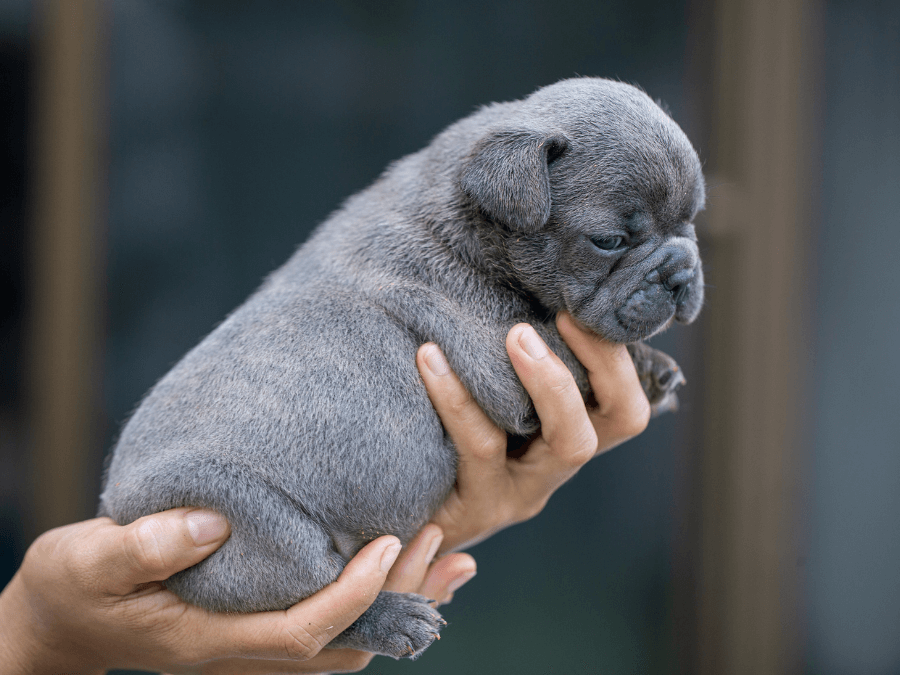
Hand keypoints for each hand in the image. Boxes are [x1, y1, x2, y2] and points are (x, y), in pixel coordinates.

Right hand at [0, 509, 473, 674]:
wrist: (68, 620)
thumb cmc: (75, 589)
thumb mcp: (88, 562)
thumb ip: (143, 545)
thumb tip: (214, 521)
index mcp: (212, 641)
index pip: (303, 631)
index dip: (353, 594)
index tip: (390, 542)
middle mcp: (246, 652)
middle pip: (345, 643)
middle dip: (400, 597)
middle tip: (441, 537)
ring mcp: (257, 645)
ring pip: (350, 641)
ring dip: (403, 603)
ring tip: (454, 558)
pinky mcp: (263, 624)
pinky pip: (337, 625)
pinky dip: (381, 602)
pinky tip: (409, 567)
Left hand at [417, 311, 649, 552]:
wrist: (384, 519)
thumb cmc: (432, 443)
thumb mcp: (473, 406)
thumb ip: (497, 367)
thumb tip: (511, 294)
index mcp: (562, 440)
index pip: (625, 405)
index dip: (616, 358)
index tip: (577, 308)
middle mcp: (553, 470)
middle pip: (619, 423)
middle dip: (599, 364)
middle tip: (556, 317)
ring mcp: (521, 495)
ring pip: (567, 445)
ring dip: (547, 382)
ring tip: (512, 333)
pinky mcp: (479, 510)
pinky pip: (480, 449)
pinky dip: (459, 399)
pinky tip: (429, 358)